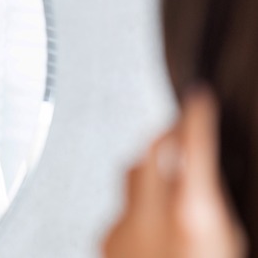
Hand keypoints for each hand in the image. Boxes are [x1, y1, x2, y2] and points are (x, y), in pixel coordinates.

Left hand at [102, 87, 245, 257]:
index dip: (196, 115)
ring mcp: (122, 226)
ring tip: (172, 179)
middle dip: (166, 134)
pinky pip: (122, 206)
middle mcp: (150, 217)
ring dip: (151, 171)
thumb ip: (211, 200)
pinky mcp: (107, 238)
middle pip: (150, 150)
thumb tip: (204, 172)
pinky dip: (139, 207)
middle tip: (181, 128)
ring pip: (132, 176)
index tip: (199, 96)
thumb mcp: (227, 237)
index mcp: (190, 214)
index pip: (192, 147)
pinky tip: (154, 223)